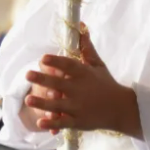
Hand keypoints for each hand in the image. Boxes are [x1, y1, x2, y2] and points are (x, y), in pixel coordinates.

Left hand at [23, 29, 141, 137]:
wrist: (122, 108)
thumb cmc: (107, 83)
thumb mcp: (98, 64)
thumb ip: (86, 47)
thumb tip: (80, 25)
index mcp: (84, 74)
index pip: (68, 65)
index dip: (55, 61)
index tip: (43, 58)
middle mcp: (80, 90)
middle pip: (59, 84)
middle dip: (43, 79)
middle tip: (27, 74)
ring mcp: (79, 107)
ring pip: (57, 105)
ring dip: (42, 102)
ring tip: (28, 98)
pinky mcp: (78, 122)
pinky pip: (63, 123)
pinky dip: (52, 124)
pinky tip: (40, 122)